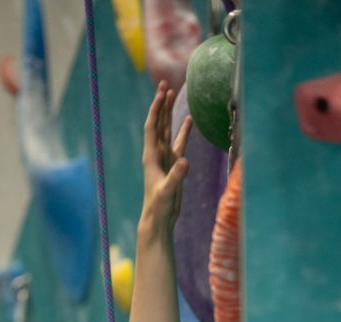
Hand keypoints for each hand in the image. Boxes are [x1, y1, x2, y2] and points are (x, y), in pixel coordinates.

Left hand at [141, 81, 191, 232]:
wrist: (159, 218)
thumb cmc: (159, 207)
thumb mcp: (167, 191)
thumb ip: (176, 176)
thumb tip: (185, 161)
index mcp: (151, 156)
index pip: (152, 127)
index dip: (156, 109)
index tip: (161, 92)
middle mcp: (156, 154)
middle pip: (158, 123)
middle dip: (161, 104)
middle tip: (164, 84)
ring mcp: (165, 158)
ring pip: (167, 129)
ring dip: (169, 113)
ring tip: (172, 94)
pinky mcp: (174, 165)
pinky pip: (178, 143)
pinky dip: (183, 131)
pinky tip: (189, 120)